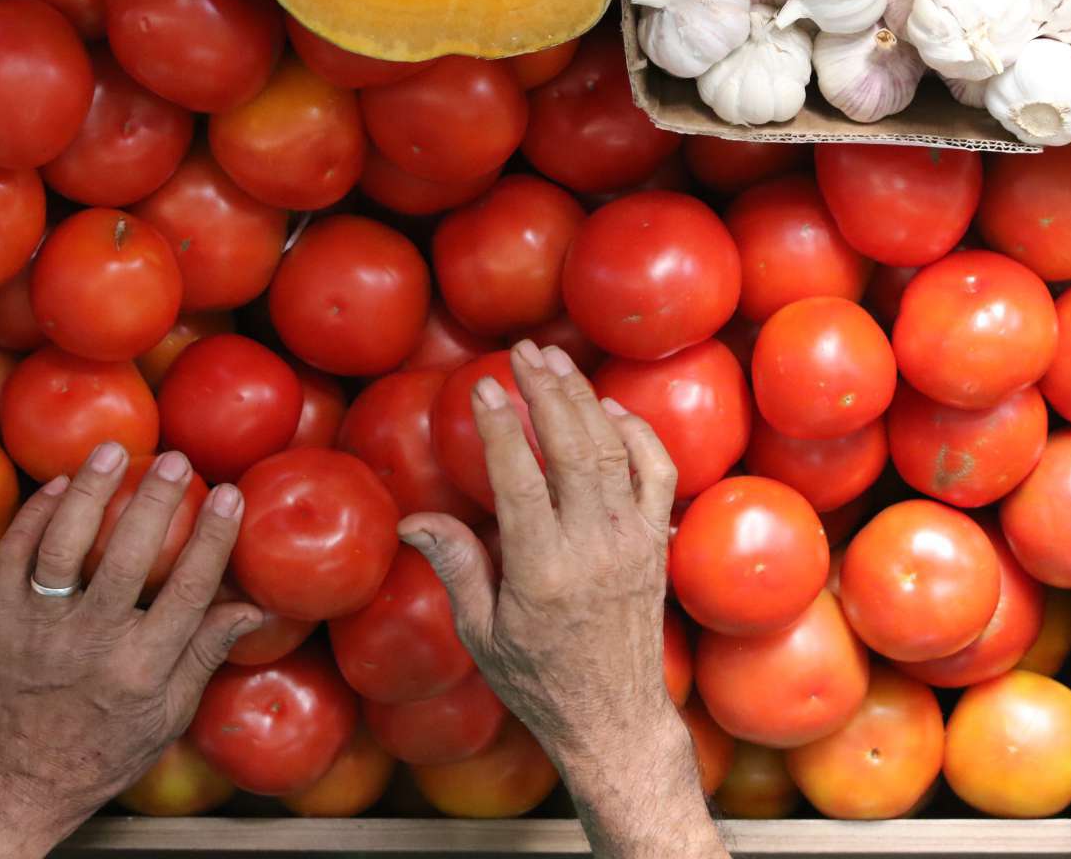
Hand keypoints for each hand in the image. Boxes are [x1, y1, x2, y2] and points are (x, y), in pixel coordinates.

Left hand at [0, 444, 257, 858]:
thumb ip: (207, 653)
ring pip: (62, 548)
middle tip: (175, 459)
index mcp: (141, 670)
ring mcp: (40, 631)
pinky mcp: (2, 621)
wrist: (23, 777)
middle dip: (155, 503)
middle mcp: (90, 646)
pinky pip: (14, 557)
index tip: (229, 494)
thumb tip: (255, 606)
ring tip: (112, 450)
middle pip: (126, 560)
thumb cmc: (109, 746)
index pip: (187, 592)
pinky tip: (60, 485)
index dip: (212, 539)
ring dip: (88, 493)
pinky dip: (35, 516)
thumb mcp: (170, 714)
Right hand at [399, 341, 727, 858]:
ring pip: (614, 449)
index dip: (499, 427)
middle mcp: (594, 548)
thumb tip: (413, 520)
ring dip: (584, 397)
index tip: (484, 386)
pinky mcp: (656, 542)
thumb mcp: (482, 634)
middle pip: (572, 448)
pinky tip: (607, 407)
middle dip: (546, 391)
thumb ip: (454, 567)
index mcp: (542, 571)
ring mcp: (633, 541)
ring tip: (555, 361)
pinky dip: (636, 432)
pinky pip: (657, 471)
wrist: (615, 718)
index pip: (519, 479)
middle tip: (522, 352)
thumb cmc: (540, 681)